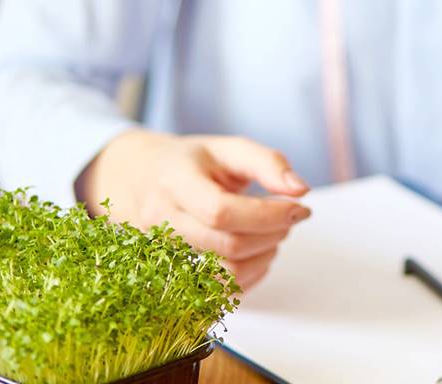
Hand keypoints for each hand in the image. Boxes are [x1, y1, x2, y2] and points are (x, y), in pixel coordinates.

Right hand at [75, 128, 311, 288]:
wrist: (140, 180)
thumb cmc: (192, 163)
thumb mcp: (229, 148)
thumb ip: (268, 163)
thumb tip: (300, 190)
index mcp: (174, 182)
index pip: (221, 212)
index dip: (267, 216)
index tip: (298, 208)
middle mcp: (162, 222)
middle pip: (227, 246)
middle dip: (272, 234)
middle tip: (289, 218)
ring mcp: (164, 253)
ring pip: (225, 276)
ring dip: (264, 257)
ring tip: (274, 233)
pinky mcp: (173, 275)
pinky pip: (219, 293)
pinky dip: (251, 276)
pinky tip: (258, 252)